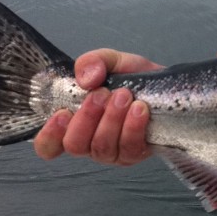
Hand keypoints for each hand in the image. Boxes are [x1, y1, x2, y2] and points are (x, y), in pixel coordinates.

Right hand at [33, 49, 162, 165]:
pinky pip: (130, 148)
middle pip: (75, 145)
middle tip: (102, 94)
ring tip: (124, 96)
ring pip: (102, 147)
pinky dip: (133, 126)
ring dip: (112, 119)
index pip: (48, 146)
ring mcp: (113, 152)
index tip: (62, 114)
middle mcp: (90, 142)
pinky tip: (140, 109)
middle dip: (87, 117)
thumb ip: (93, 62)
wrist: (167, 86)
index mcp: (75, 124)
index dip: (50, 135)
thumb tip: (86, 79)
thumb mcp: (111, 61)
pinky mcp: (136, 154)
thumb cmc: (132, 78)